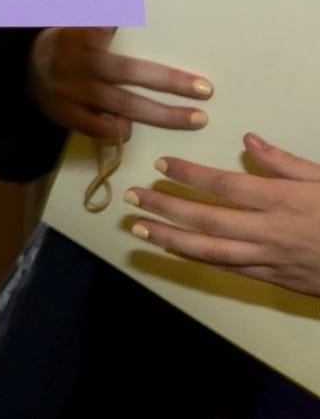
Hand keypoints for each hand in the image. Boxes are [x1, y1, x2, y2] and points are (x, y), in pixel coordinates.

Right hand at [27, 27, 209, 142]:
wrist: (22, 73)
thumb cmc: (65, 45)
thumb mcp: (75, 21)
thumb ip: (101, 9)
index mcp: (78, 35)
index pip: (106, 27)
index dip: (122, 18)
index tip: (153, 25)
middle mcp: (76, 63)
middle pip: (129, 72)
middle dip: (170, 81)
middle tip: (205, 89)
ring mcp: (71, 92)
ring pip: (123, 105)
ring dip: (163, 114)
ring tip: (197, 118)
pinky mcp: (66, 115)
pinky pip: (101, 128)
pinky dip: (120, 129)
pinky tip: (131, 127)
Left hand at [125, 136, 319, 296]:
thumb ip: (286, 162)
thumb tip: (250, 138)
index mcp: (284, 201)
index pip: (224, 185)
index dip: (189, 174)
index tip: (161, 165)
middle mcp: (271, 231)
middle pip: (207, 218)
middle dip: (165, 206)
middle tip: (132, 196)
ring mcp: (272, 258)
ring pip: (211, 250)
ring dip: (172, 238)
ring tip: (140, 228)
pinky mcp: (278, 280)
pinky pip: (231, 269)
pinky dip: (201, 260)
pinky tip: (178, 252)